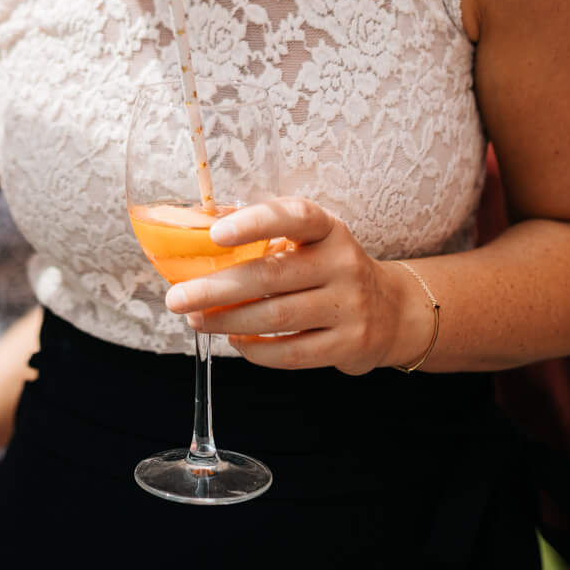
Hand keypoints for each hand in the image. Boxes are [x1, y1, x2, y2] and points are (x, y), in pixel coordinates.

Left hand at [162, 196, 415, 375]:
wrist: (392, 311)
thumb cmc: (330, 268)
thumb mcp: (310, 241)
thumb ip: (264, 234)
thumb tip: (199, 226)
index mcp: (329, 230)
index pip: (295, 216)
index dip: (256, 222)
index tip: (215, 233)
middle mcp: (343, 264)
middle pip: (272, 276)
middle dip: (217, 288)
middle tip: (177, 298)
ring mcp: (349, 307)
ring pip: (278, 318)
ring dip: (229, 321)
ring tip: (196, 321)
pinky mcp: (348, 345)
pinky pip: (292, 353)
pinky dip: (256, 351)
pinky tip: (234, 341)